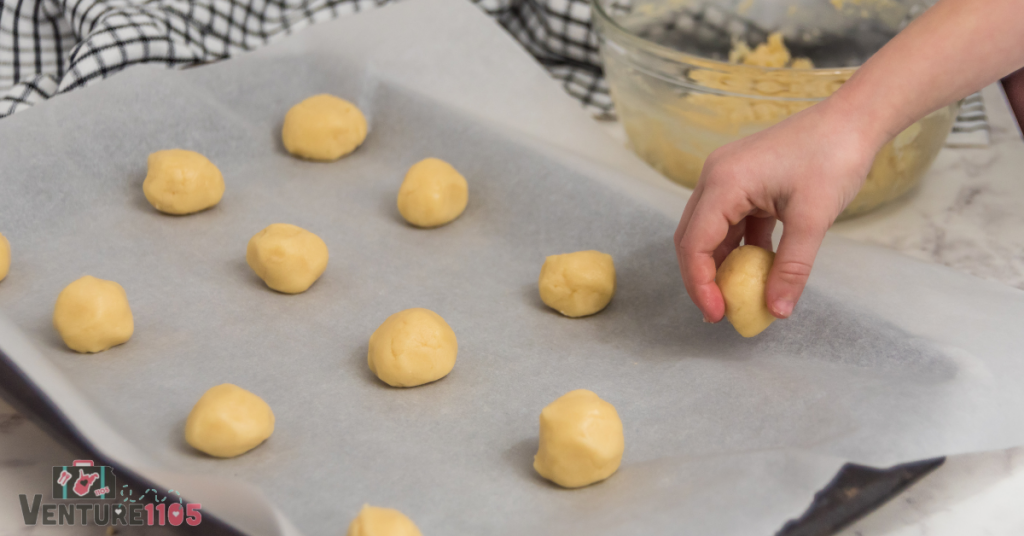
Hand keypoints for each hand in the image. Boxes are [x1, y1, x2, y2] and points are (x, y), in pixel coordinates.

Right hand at [673, 99, 878, 321]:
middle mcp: (716, 177)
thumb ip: (791, 268)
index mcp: (724, 182)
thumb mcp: (813, 219)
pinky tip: (756, 269)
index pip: (694, 243)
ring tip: (736, 295)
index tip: (717, 314)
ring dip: (720, 263)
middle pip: (692, 237)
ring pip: (709, 230)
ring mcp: (727, 177)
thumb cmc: (834, 157)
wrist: (854, 119)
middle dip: (702, 278)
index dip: (699, 284)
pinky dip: (739, 247)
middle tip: (719, 312)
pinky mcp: (743, 180)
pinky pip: (730, 221)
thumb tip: (776, 310)